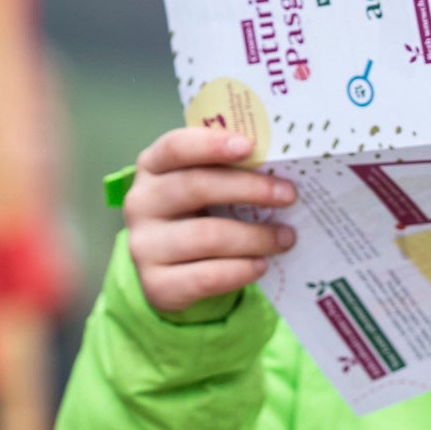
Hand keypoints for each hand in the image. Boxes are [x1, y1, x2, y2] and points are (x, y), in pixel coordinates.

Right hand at [124, 128, 297, 314]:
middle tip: (289, 195)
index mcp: (153, 167)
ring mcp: (144, 245)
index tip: (249, 147)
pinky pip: (206, 277)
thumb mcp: (208, 185)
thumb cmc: (201, 213)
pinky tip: (261, 265)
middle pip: (195, 187)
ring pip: (206, 236)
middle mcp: (141, 203)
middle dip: (249, 189)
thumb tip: (284, 164)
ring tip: (286, 237)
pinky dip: (240, 270)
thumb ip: (232, 170)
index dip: (211, 145)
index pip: (175, 147)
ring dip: (255, 236)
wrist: (175, 271)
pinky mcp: (156, 284)